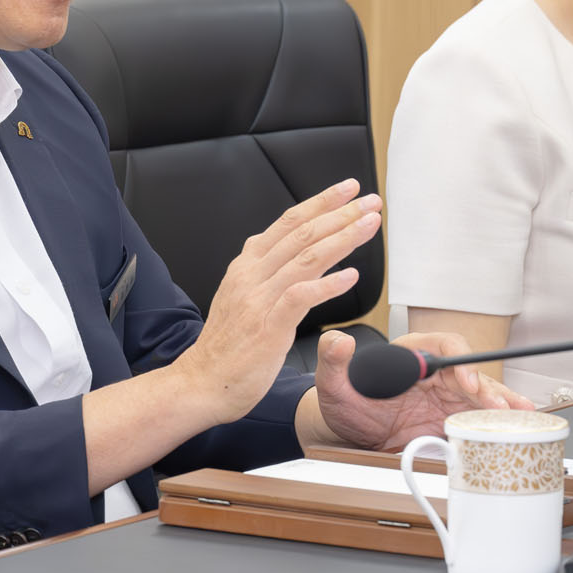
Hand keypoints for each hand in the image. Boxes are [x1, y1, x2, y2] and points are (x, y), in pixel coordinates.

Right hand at [172, 179, 381, 423]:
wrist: (201, 382)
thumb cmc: (228, 346)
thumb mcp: (241, 296)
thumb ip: (263, 273)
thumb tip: (290, 253)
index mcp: (247, 266)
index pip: (288, 223)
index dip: (320, 202)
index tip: (348, 190)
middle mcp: (251, 275)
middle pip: (302, 233)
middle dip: (340, 213)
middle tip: (370, 201)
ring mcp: (259, 299)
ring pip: (306, 258)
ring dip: (342, 239)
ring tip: (369, 226)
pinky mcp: (267, 327)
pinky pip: (301, 297)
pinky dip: (328, 285)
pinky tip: (351, 276)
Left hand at [308, 329, 531, 450]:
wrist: (348, 432)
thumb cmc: (345, 399)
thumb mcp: (332, 380)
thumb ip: (332, 359)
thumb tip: (339, 341)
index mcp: (412, 355)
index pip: (444, 346)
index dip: (459, 360)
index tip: (464, 380)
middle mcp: (435, 373)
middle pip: (470, 373)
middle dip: (487, 389)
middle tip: (499, 407)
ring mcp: (446, 397)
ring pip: (480, 396)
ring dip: (501, 404)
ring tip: (522, 415)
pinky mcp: (450, 420)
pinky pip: (478, 418)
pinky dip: (499, 422)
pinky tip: (519, 426)